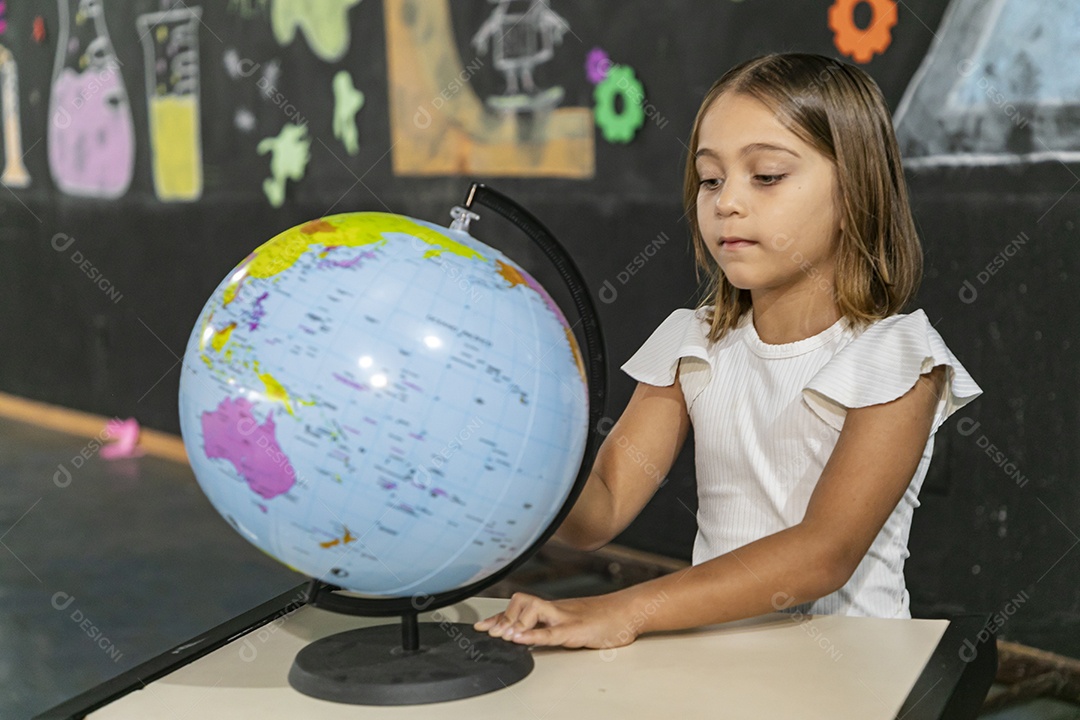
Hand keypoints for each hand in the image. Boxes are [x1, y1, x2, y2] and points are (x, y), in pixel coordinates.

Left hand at [473, 592, 636, 648]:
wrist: (629, 612)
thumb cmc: (605, 619)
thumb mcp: (574, 623)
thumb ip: (555, 627)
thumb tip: (537, 635)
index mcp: (553, 609)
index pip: (520, 607)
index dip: (499, 615)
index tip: (482, 625)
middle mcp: (556, 609)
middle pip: (521, 602)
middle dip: (502, 617)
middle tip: (487, 630)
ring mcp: (565, 617)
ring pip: (532, 610)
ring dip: (514, 622)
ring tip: (502, 634)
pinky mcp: (576, 630)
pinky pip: (550, 631)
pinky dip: (532, 635)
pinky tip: (520, 638)